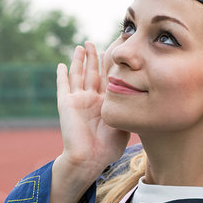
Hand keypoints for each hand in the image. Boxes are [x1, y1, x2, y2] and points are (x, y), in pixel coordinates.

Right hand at [56, 41, 129, 180]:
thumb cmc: (108, 147)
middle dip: (93, 57)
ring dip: (79, 60)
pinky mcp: (66, 104)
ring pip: (78, 75)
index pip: (106, 78)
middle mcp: (91, 99)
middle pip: (91, 72)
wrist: (90, 159)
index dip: (108, 65)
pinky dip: (61, 75)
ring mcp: (78, 101)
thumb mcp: (123, 124)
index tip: (112, 50)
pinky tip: (61, 65)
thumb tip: (141, 98)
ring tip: (81, 46)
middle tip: (94, 43)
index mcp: (104, 103)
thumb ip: (128, 109)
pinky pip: (63, 86)